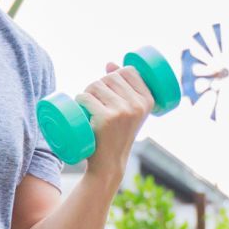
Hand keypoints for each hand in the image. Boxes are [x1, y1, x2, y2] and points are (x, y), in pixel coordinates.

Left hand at [79, 61, 155, 176]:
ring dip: (87, 93)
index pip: (129, 71)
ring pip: (96, 85)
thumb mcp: (128, 112)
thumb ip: (124, 88)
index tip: (110, 90)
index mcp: (148, 101)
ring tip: (89, 108)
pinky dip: (79, 101)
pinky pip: (86, 97)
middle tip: (96, 102)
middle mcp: (138, 105)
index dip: (115, 74)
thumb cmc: (117, 135)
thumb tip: (110, 64)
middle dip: (98, 85)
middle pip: (110, 77)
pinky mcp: (107, 118)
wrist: (109, 163)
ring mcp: (123, 111)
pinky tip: (81, 110)